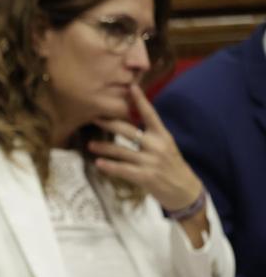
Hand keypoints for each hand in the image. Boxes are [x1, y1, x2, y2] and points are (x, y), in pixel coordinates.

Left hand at [88, 84, 204, 212]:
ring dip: (104, 147)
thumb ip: (149, 134)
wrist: (184, 190)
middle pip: (129, 131)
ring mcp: (151, 162)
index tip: (131, 87)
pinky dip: (110, 166)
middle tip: (94, 116)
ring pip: (122, 151)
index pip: (150, 114)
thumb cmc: (171, 165)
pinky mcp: (146, 177)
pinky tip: (99, 163)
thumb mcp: (165, 145)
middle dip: (110, 123)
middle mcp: (157, 146)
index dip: (140, 100)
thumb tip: (128, 123)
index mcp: (162, 135)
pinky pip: (124, 170)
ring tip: (90, 144)